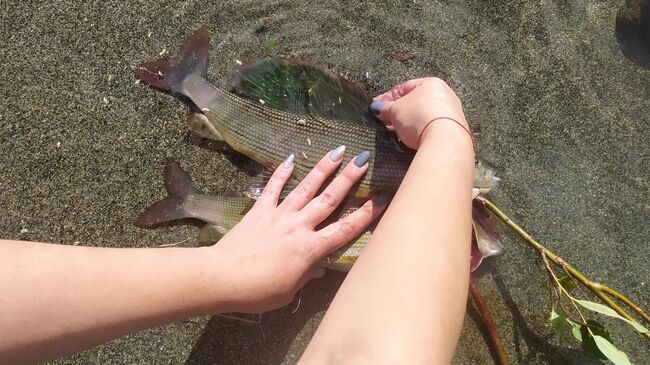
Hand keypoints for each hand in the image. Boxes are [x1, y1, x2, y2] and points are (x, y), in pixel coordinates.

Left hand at [208, 148, 387, 312]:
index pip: (345, 230)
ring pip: (306, 188)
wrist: (221, 277)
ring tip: (337, 151)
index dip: (366, 215)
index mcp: (310, 249)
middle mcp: (299, 226)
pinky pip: (273, 189)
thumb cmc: (258, 292)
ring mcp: (279, 215)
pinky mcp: (259, 211)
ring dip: (323, 169)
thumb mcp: (289, 291)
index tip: (382, 199)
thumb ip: (306, 275)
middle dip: (348, 178)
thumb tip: (319, 268)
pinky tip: (290, 159)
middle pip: (329, 199)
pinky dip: (281, 173)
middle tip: (363, 158)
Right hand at [369, 77, 467, 148]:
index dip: (388, 97)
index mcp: (431, 83)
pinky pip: (431, 127)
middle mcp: (444, 95)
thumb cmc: (419, 117)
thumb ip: (384, 108)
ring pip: (423, 115)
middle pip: (415, 102)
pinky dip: (420, 131)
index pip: (404, 87)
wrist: (444, 140)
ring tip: (395, 132)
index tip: (377, 106)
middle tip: (384, 120)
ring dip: (408, 123)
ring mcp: (450, 113)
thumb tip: (377, 108)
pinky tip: (410, 138)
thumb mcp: (395, 110)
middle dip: (398, 112)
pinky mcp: (453, 129)